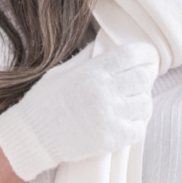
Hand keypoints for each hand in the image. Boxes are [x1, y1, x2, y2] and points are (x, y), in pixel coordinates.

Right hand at [0, 41, 158, 180]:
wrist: (32, 137)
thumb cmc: (44, 102)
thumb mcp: (61, 72)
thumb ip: (87, 58)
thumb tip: (105, 44)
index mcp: (92, 72)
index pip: (131, 54)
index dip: (146, 54)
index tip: (149, 58)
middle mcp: (103, 92)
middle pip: (143, 78)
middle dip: (144, 79)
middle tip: (136, 84)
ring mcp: (109, 116)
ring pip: (145, 104)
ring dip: (141, 103)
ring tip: (130, 105)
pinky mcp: (111, 139)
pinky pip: (139, 129)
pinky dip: (136, 125)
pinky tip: (125, 123)